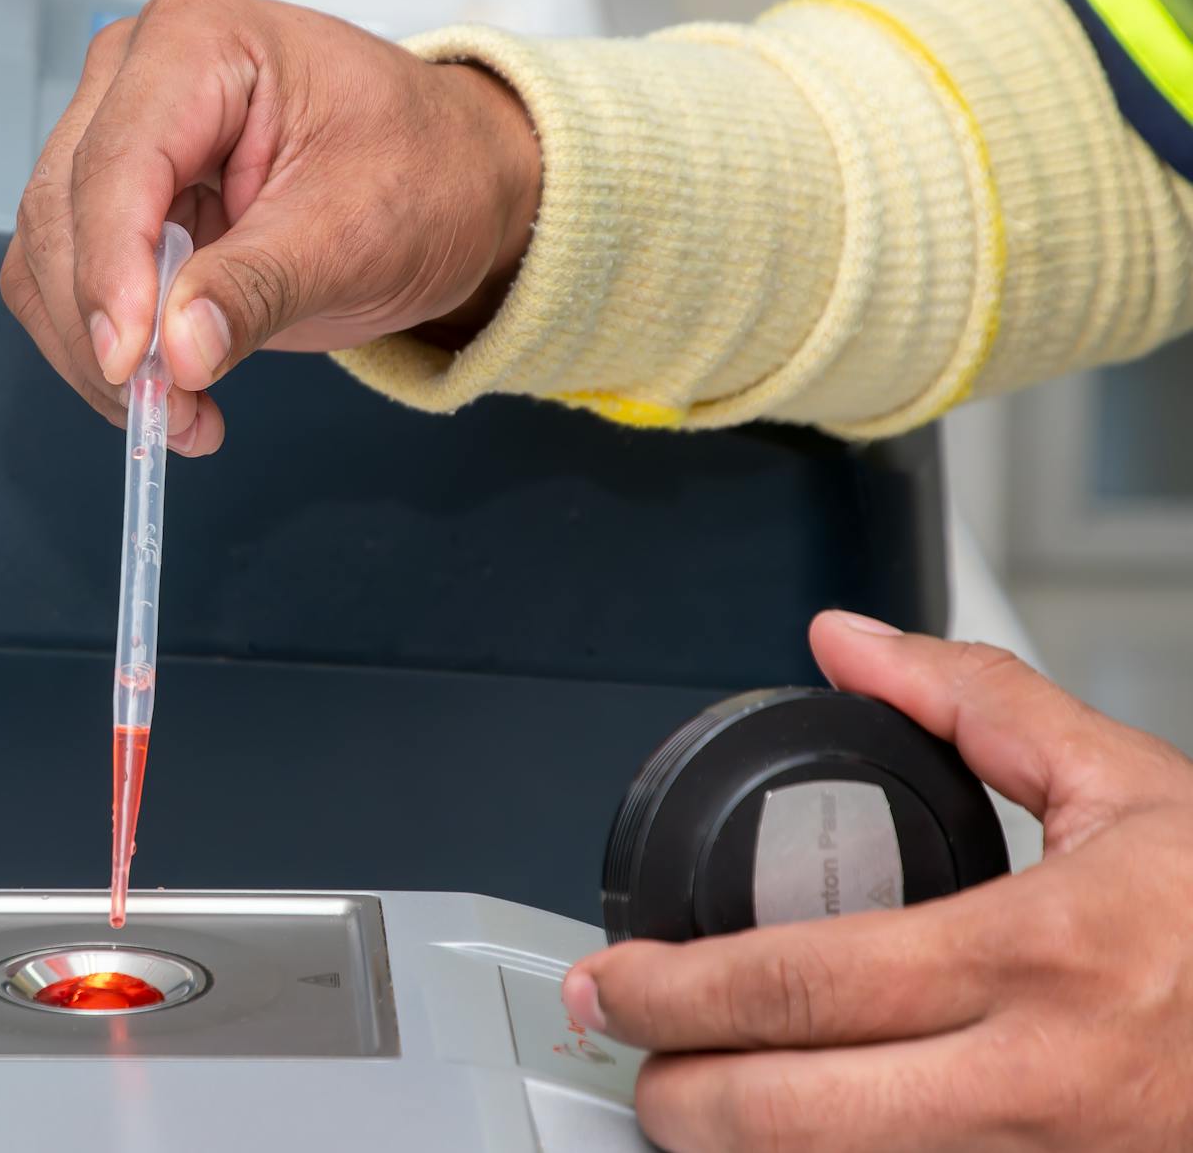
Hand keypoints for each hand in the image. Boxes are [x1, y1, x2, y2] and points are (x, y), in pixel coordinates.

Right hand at [0, 0, 539, 454]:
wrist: (451, 183)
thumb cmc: (422, 171)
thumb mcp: (358, 232)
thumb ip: (258, 287)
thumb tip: (176, 349)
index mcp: (198, 39)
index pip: (117, 164)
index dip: (111, 272)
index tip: (133, 364)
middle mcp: (135, 75)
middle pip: (63, 213)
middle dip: (105, 328)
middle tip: (171, 412)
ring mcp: (115, 136)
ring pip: (48, 258)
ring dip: (99, 353)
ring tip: (184, 414)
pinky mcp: (114, 203)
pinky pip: (66, 286)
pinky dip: (105, 351)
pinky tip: (171, 389)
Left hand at [564, 610, 1192, 1151]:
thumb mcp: (1129, 786)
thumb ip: (975, 703)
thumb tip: (845, 641)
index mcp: (1041, 956)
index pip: (803, 986)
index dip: (676, 990)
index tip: (614, 978)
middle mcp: (1041, 1084)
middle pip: (794, 1116)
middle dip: (677, 1093)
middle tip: (629, 1047)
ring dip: (743, 1151)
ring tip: (697, 1095)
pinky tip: (803, 1134)